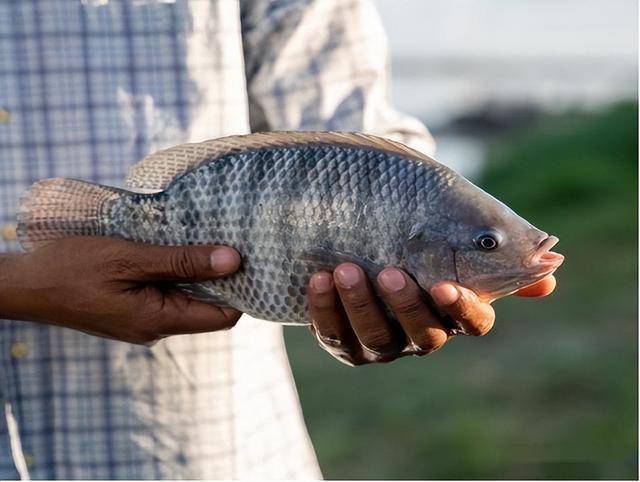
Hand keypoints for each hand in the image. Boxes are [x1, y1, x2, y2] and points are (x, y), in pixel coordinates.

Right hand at [0, 237, 241, 343]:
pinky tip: (176, 250)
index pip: (223, 317)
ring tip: (205, 240)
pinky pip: (167, 296)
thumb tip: (232, 260)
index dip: (242, 290)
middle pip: (208, 308)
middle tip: (231, 241)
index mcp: (158, 321)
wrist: (25, 285)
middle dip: (222, 278)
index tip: (250, 258)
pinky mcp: (132, 312)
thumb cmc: (72, 268)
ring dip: (198, 273)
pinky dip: (177, 275)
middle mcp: (155, 328)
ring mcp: (143, 322)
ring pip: (187, 300)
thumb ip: (182, 261)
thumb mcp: (131, 257)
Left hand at [307, 263, 555, 365]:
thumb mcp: (451, 240)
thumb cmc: (417, 244)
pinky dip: (325, 309)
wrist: (366, 247)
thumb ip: (489, 249)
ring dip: (360, 305)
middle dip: (406, 305)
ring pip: (377, 337)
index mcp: (455, 312)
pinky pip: (334, 334)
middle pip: (424, 334)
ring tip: (345, 270)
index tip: (446, 285)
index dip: (462, 308)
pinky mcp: (345, 343)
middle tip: (389, 273)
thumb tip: (551, 268)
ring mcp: (383, 343)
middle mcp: (423, 335)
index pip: (474, 322)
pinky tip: (318, 278)